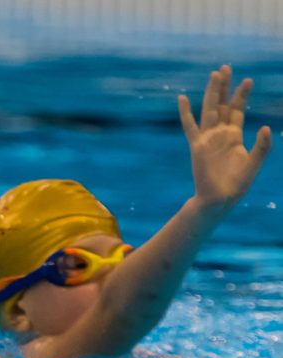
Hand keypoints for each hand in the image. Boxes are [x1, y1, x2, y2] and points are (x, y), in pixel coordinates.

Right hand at [178, 65, 271, 206]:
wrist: (219, 197)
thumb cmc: (237, 183)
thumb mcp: (255, 163)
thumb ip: (262, 146)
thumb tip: (266, 127)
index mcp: (234, 136)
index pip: (237, 110)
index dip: (242, 95)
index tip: (248, 80)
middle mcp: (220, 132)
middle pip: (221, 104)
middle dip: (224, 86)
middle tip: (225, 67)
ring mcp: (207, 137)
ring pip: (209, 109)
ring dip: (211, 92)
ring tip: (214, 75)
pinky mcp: (197, 145)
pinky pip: (189, 125)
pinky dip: (186, 112)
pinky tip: (183, 98)